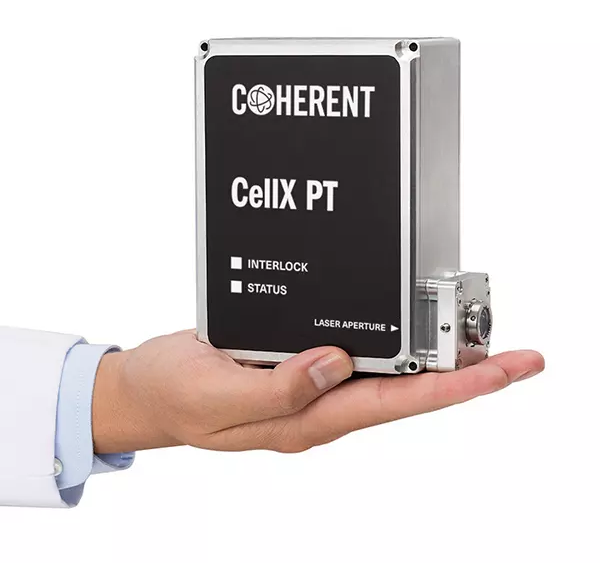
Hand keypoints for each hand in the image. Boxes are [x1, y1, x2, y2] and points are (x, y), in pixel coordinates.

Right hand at [92, 330, 543, 453]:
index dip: (454, 386)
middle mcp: (317, 403)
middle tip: (513, 353)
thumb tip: (334, 364)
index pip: (395, 402)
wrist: (149, 388)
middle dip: (462, 373)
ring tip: (477, 340)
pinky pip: (354, 350)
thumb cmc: (176, 397)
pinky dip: (389, 337)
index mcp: (303, 419)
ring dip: (432, 356)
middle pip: (404, 389)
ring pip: (385, 370)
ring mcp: (310, 382)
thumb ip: (277, 389)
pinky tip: (405, 326)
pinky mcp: (298, 359)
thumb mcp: (215, 397)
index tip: (502, 370)